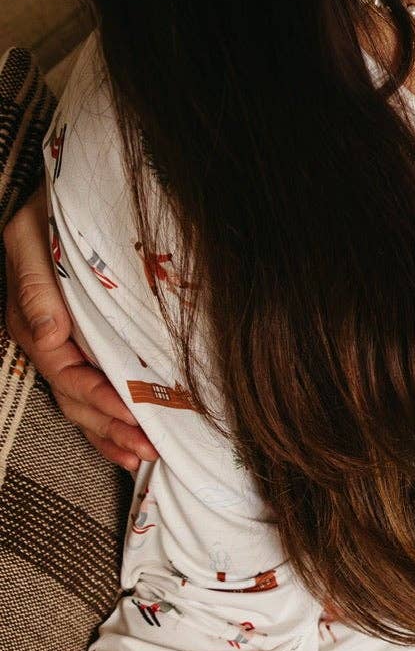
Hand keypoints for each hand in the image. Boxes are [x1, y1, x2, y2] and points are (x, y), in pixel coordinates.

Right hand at [3, 188, 153, 471]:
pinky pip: (92, 394)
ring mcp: (65, 347)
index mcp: (33, 318)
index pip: (65, 371)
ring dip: (112, 434)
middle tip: (148, 447)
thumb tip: (49, 334)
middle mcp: (47, 339)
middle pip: (75, 398)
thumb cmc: (51, 209)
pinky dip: (110, 424)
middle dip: (111, 427)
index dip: (98, 397)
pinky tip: (130, 447)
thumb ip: (35, 283)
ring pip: (83, 405)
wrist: (64, 194)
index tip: (130, 413)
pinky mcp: (85, 348)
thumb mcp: (31, 235)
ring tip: (144, 456)